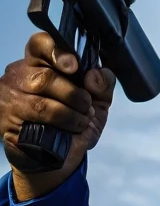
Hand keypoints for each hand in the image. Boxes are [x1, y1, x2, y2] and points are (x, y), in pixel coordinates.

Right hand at [0, 31, 114, 201]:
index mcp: (40, 64)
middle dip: (74, 94)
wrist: (57, 161)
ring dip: (70, 114)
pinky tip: (67, 132)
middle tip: (86, 106)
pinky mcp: (8, 123)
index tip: (74, 66)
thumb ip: (103, 85)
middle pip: (46, 77)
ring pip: (42, 102)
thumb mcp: (96, 103)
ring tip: (80, 121)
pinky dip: (59, 128)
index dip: (57, 52)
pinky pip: (36, 124)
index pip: (40, 45)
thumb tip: (97, 74)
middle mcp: (20, 77)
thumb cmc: (72, 125)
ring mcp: (10, 100)